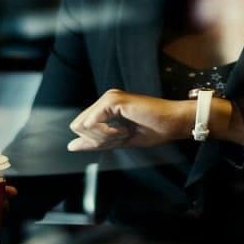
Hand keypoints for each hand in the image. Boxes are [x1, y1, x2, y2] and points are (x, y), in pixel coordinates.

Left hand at [67, 89, 194, 150]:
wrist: (173, 122)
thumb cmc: (154, 130)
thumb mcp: (120, 140)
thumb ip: (95, 142)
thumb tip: (71, 146)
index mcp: (106, 107)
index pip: (81, 128)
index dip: (97, 141)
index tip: (120, 139)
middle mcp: (105, 99)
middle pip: (79, 128)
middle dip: (98, 139)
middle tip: (123, 136)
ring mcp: (109, 97)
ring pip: (84, 126)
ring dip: (104, 136)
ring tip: (126, 131)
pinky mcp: (113, 100)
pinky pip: (93, 124)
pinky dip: (108, 133)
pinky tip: (126, 130)